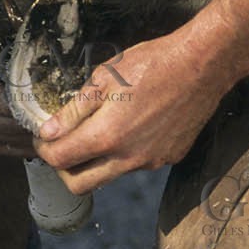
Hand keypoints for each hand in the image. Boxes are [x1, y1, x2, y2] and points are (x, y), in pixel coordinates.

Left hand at [34, 31, 232, 192]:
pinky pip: (137, 164)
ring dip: (96, 160)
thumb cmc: (153, 64)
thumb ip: (74, 110)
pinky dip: (126, 152)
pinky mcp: (169, 158)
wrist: (203, 65)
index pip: (60, 160)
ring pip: (110, 175)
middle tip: (64, 145)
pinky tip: (133, 125)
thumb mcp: (104, 78)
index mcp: (107, 136)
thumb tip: (49, 131)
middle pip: (80, 184)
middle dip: (64, 169)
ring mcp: (151, 162)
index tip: (45, 136)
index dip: (45, 149)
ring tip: (100, 128)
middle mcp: (128, 158)